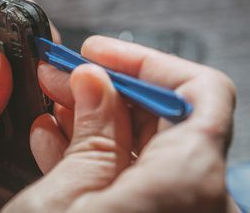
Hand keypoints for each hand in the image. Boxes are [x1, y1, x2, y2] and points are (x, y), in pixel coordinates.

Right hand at [4, 36, 235, 212]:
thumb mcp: (63, 199)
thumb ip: (90, 134)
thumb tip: (94, 82)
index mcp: (189, 181)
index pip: (199, 90)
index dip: (145, 62)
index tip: (100, 52)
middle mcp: (197, 198)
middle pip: (164, 118)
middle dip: (105, 90)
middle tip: (60, 76)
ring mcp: (174, 211)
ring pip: (143, 150)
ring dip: (93, 122)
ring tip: (50, 107)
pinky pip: (133, 182)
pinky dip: (96, 159)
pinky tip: (55, 145)